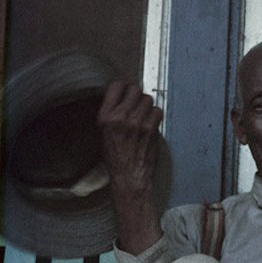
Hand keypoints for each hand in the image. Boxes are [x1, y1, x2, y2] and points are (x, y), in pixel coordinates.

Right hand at [98, 78, 164, 252]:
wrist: (129, 177)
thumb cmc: (116, 158)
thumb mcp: (104, 133)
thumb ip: (112, 115)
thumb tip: (124, 99)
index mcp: (105, 117)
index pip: (116, 86)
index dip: (124, 85)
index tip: (127, 89)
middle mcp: (120, 117)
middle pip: (135, 89)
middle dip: (138, 94)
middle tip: (138, 103)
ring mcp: (137, 123)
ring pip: (148, 100)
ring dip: (148, 105)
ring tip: (144, 116)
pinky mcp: (151, 130)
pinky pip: (158, 112)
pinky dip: (156, 115)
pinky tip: (152, 123)